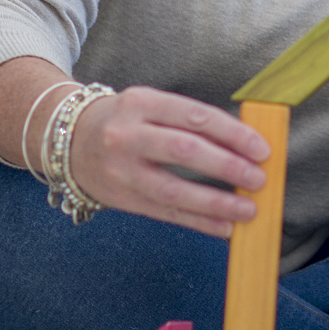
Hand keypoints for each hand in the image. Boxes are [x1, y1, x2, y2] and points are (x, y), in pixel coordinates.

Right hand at [65, 86, 270, 238]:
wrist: (66, 141)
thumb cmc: (124, 121)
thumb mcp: (149, 106)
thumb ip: (190, 122)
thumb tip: (244, 148)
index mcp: (141, 103)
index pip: (195, 116)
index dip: (233, 134)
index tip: (261, 149)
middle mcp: (127, 135)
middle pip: (184, 151)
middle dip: (227, 166)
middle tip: (259, 178)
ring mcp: (121, 170)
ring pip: (175, 190)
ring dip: (217, 202)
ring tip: (248, 209)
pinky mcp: (122, 198)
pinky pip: (166, 213)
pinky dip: (199, 221)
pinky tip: (225, 227)